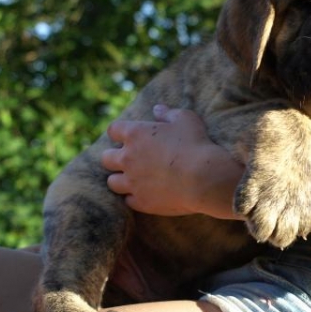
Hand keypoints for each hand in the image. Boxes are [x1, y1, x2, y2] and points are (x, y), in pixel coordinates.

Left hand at [102, 105, 239, 216]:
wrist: (204, 178)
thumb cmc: (196, 144)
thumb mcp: (186, 119)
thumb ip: (168, 113)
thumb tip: (158, 109)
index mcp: (135, 134)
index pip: (113, 130)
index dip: (120, 133)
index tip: (130, 136)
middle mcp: (128, 158)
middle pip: (105, 158)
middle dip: (114, 158)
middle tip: (130, 159)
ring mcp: (133, 182)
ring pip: (112, 182)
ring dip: (121, 179)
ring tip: (134, 178)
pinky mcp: (141, 202)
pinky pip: (129, 200)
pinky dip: (135, 197)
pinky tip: (147, 193)